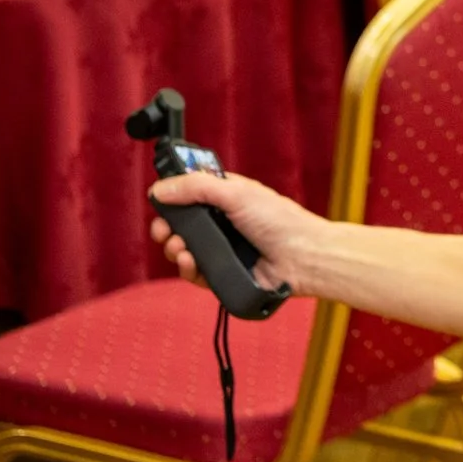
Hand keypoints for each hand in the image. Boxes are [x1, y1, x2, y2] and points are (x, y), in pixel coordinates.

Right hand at [149, 171, 315, 296]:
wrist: (303, 258)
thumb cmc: (279, 221)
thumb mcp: (237, 194)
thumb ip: (197, 188)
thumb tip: (160, 189)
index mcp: (228, 198)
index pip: (191, 194)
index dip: (173, 197)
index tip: (159, 200)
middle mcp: (223, 223)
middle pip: (181, 224)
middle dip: (166, 227)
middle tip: (162, 230)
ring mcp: (222, 249)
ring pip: (183, 250)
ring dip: (174, 248)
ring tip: (179, 246)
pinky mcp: (222, 273)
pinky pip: (195, 273)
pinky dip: (187, 268)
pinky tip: (188, 262)